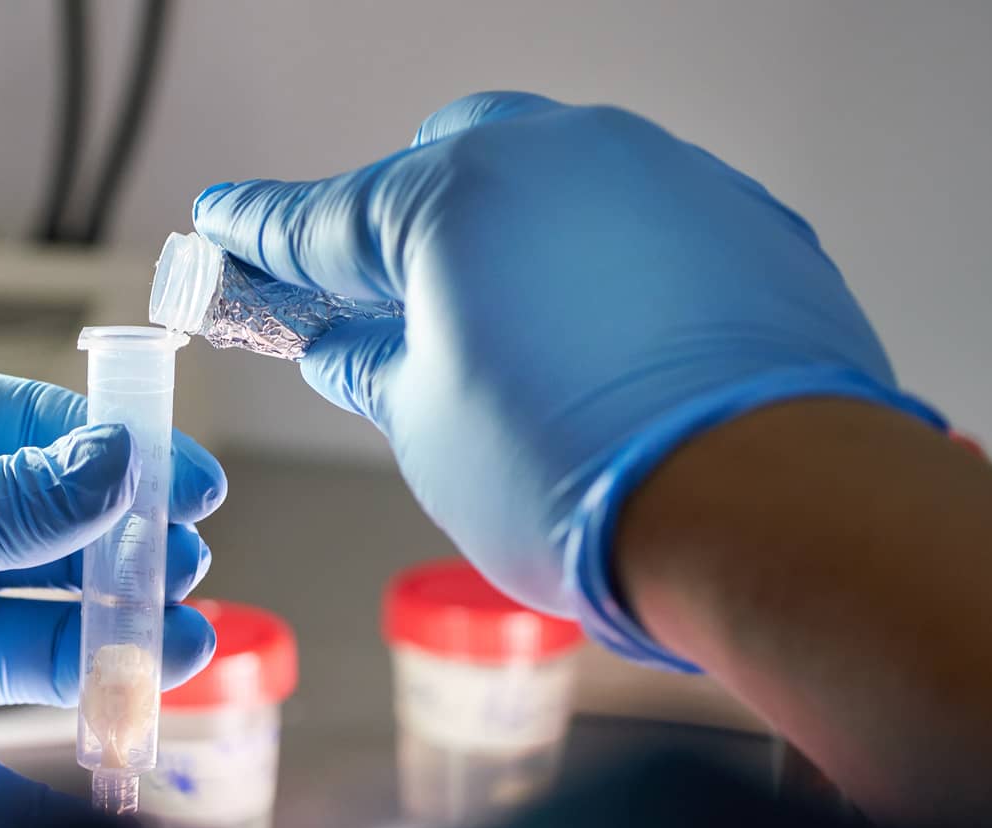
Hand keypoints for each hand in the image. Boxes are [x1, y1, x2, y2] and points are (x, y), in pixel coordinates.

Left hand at [0, 370, 223, 827]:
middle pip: (52, 552)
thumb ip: (3, 504)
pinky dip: (28, 804)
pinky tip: (104, 812)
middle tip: (184, 573)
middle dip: (125, 564)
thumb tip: (120, 469)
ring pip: (35, 655)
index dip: (118, 460)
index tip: (189, 486)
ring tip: (188, 654)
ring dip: (109, 660)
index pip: (35, 440)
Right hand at [193, 92, 938, 667]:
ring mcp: (664, 177)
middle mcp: (564, 153)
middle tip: (375, 307)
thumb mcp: (428, 431)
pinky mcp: (744, 221)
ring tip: (502, 344)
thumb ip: (375, 369)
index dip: (263, 231)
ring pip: (553, 186)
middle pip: (447, 167)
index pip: (327, 216)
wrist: (766, 510)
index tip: (224, 224)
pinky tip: (598, 349)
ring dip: (509, 248)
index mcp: (457, 195)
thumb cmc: (579, 480)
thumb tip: (348, 350)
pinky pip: (639, 225)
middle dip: (401, 228)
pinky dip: (598, 271)